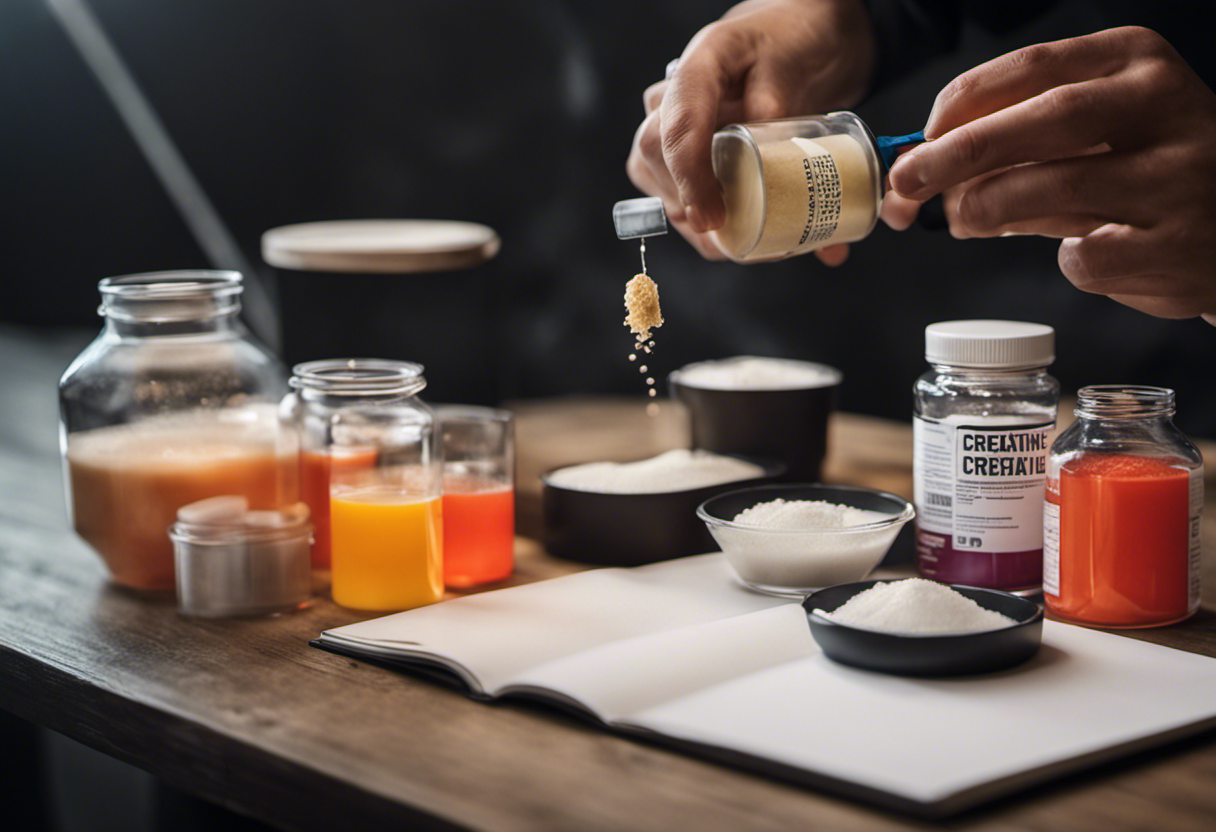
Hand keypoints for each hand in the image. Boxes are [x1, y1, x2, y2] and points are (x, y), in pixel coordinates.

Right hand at [625, 0, 874, 264]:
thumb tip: (773, 167)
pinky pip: (674, 191)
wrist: (796, 38)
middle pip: (653, 158)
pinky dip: (703, 224)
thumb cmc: (794, 42)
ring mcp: (669, 124)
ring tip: (742, 243)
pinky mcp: (679, 151)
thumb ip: (778, 107)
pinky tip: (735, 238)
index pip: (677, 126)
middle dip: (690, 207)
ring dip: (693, 222)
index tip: (710, 218)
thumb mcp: (795, 63)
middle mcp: (672, 97)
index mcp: (700, 66)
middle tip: (737, 240)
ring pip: (656, 181)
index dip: (689, 178)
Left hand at [887, 27, 1215, 321]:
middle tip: (910, 181)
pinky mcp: (1175, 246)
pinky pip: (1086, 256)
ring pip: (1056, 187)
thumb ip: (1017, 138)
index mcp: (1135, 63)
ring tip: (965, 220)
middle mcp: (1163, 108)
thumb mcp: (1097, 127)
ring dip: (991, 208)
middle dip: (962, 153)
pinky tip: (1079, 249)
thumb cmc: (1146, 168)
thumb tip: (921, 171)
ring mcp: (1176, 179)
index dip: (963, 102)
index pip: (1033, 67)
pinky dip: (1061, 258)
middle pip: (1044, 119)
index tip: (922, 136)